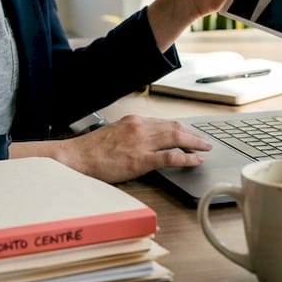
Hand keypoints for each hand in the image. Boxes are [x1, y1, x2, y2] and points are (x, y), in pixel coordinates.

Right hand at [55, 115, 212, 183]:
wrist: (76, 158)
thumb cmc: (91, 150)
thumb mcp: (114, 134)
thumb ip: (131, 135)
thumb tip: (145, 142)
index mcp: (133, 121)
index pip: (164, 122)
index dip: (180, 129)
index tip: (189, 133)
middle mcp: (140, 127)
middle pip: (174, 127)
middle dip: (192, 134)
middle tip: (204, 141)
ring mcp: (141, 143)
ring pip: (176, 138)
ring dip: (194, 143)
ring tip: (205, 148)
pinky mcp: (141, 160)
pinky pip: (170, 157)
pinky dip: (186, 157)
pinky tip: (196, 159)